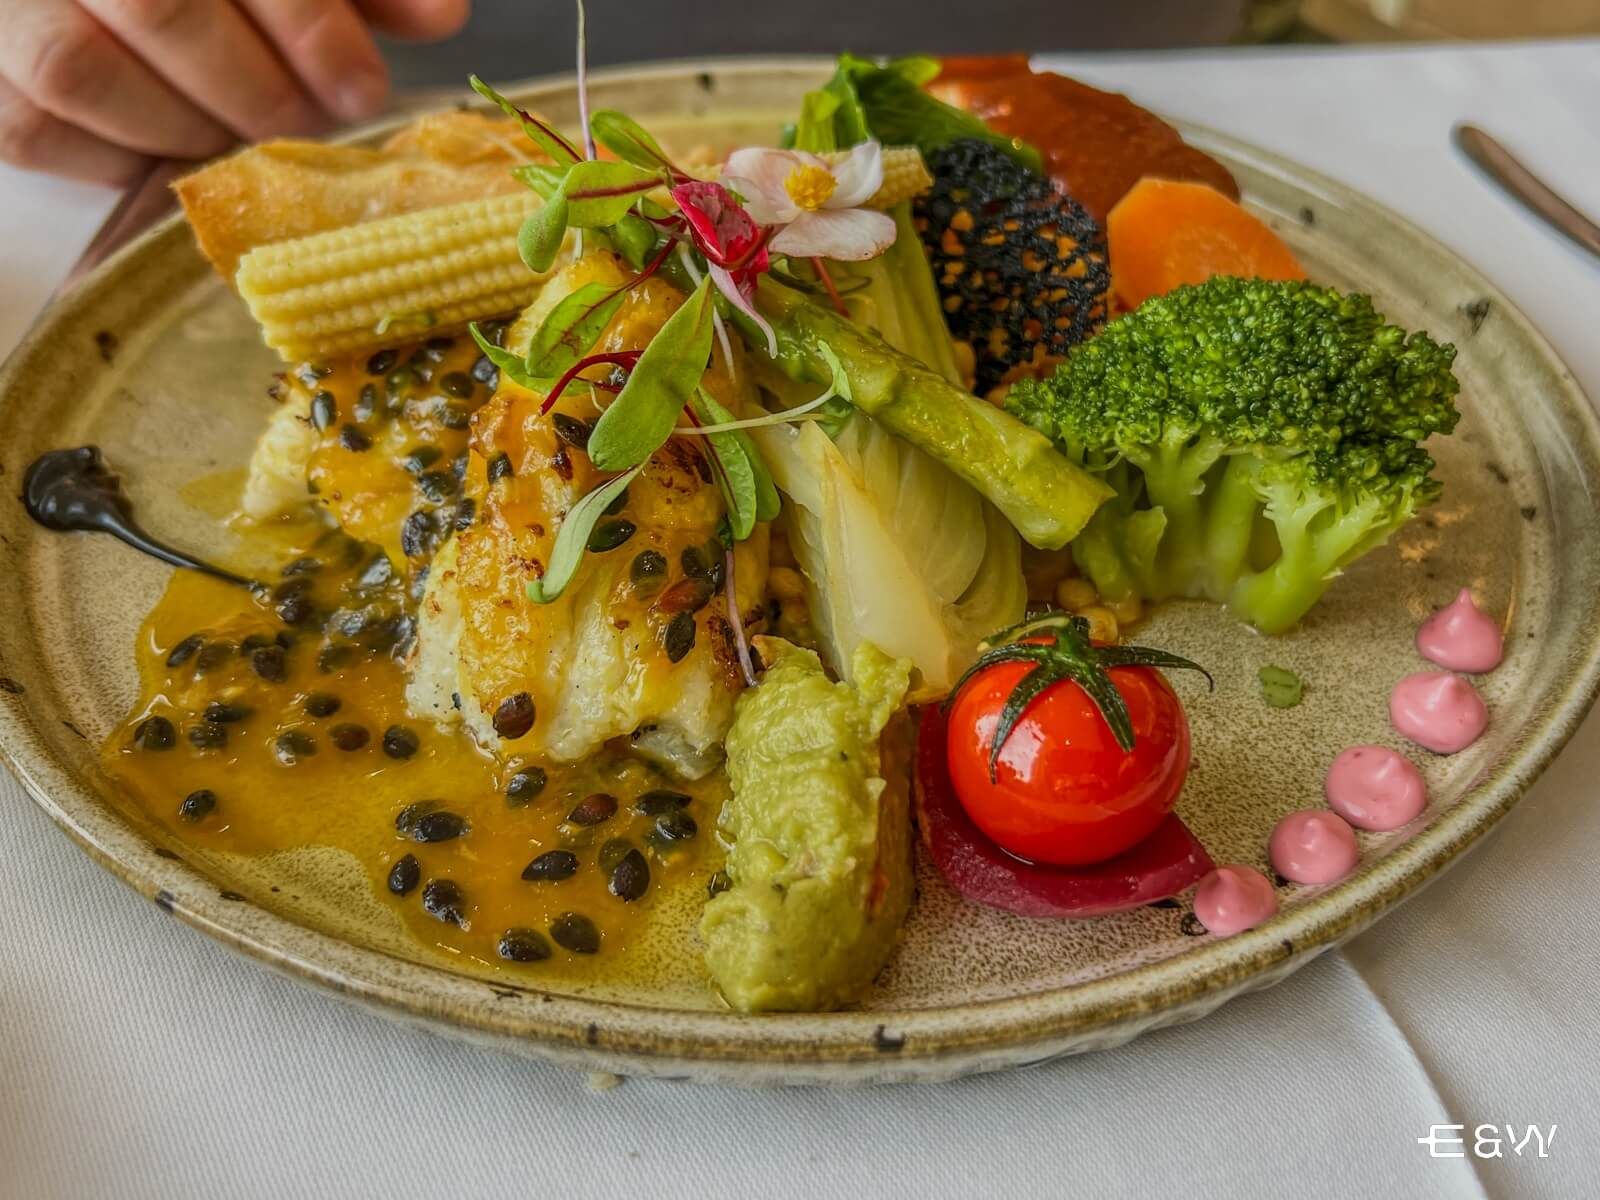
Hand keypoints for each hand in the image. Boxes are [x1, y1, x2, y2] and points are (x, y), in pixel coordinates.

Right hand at [0, 0, 469, 185]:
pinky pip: (37, 128)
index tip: (363, 88)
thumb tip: (442, 19)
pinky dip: (122, 157)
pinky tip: (177, 148)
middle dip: (256, 89)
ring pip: (82, 72)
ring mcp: (10, 4)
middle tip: (310, 124)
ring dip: (189, 128)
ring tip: (245, 135)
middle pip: (161, 8)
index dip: (306, 23)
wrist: (111, 3)